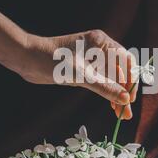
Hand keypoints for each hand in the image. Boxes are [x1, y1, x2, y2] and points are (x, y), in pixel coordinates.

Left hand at [22, 30, 137, 118]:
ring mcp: (92, 59)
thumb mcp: (80, 76)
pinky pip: (101, 81)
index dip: (131, 81)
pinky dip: (106, 93)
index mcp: (101, 42)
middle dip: (125, 91)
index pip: (126, 61)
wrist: (27, 58)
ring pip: (111, 78)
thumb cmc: (52, 60)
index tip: (130, 99)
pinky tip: (111, 106)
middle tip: (126, 113)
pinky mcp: (84, 69)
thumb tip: (125, 100)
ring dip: (117, 95)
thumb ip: (104, 88)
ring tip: (121, 115)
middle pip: (121, 71)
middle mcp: (99, 48)